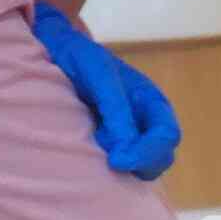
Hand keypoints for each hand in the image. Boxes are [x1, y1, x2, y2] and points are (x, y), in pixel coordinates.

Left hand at [31, 4, 179, 179]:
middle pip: (160, 157)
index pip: (167, 136)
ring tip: (95, 151)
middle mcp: (147, 123)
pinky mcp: (112, 147)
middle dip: (138, 163)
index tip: (116, 161)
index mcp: (152, 103)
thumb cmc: (79, 57)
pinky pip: (122, 167)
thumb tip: (124, 150)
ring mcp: (130, 137)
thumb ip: (115, 110)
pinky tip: (91, 156)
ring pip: (143, 167)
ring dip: (125, 168)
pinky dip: (112, 169)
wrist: (53, 50)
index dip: (147, 152)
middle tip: (107, 160)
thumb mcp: (99, 75)